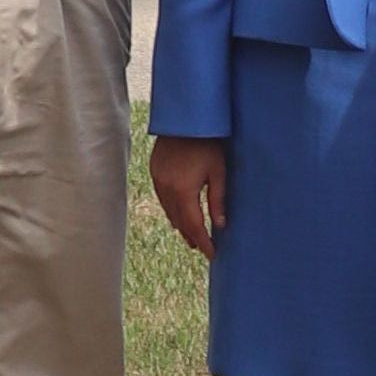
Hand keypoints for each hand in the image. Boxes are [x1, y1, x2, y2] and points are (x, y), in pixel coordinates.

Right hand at [149, 137, 229, 259]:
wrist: (184, 120)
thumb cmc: (207, 143)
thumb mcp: (219, 171)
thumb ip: (218, 199)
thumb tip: (220, 225)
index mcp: (183, 191)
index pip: (194, 225)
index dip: (204, 242)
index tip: (212, 255)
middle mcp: (167, 190)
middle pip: (179, 221)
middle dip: (192, 236)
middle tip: (203, 248)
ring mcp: (158, 182)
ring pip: (169, 212)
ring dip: (181, 225)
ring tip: (192, 236)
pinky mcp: (155, 173)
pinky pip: (163, 200)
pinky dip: (172, 211)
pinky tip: (179, 215)